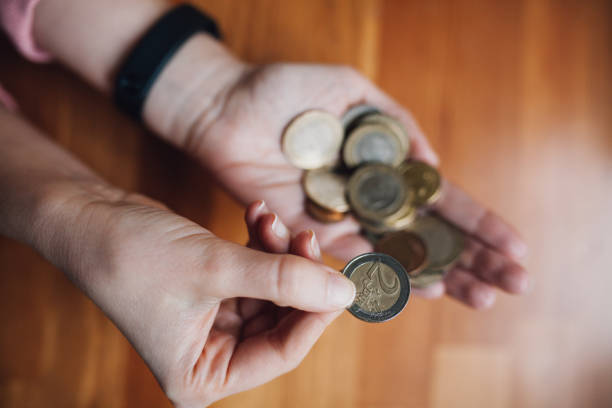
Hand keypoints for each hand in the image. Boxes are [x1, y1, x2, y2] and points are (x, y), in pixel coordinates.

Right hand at [41, 187, 353, 406]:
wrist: (88, 218)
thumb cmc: (132, 255)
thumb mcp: (213, 269)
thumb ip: (283, 280)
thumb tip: (344, 293)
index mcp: (203, 375)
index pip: (281, 352)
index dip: (316, 314)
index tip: (340, 279)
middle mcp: (212, 354)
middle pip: (281, 318)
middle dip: (296, 273)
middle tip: (305, 235)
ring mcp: (216, 320)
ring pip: (273, 289)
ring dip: (279, 250)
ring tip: (269, 218)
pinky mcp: (217, 288)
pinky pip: (256, 269)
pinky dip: (262, 242)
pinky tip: (256, 214)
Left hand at [182, 63, 528, 307]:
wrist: (223, 108)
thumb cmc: (283, 90)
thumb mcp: (350, 90)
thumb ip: (394, 124)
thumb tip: (434, 162)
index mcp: (382, 164)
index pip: (441, 198)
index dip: (479, 223)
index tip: (516, 247)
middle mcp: (368, 198)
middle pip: (430, 235)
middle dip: (474, 259)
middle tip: (515, 285)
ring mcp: (342, 218)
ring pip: (401, 255)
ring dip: (445, 276)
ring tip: (485, 297)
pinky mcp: (308, 232)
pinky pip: (352, 260)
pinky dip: (389, 277)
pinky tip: (426, 292)